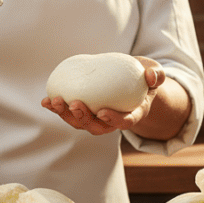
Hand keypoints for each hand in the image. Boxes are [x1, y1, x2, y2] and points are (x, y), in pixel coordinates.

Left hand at [41, 58, 164, 135]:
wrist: (132, 80)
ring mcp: (97, 117)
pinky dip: (57, 108)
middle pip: (97, 127)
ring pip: (80, 123)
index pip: (125, 122)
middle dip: (84, 118)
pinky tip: (46, 100)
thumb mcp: (155, 75)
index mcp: (133, 114)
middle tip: (75, 104)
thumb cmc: (143, 78)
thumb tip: (151, 76)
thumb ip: (157, 76)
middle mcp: (113, 120)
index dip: (114, 119)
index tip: (103, 111)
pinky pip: (69, 112)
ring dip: (66, 115)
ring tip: (55, 102)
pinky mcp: (85, 110)